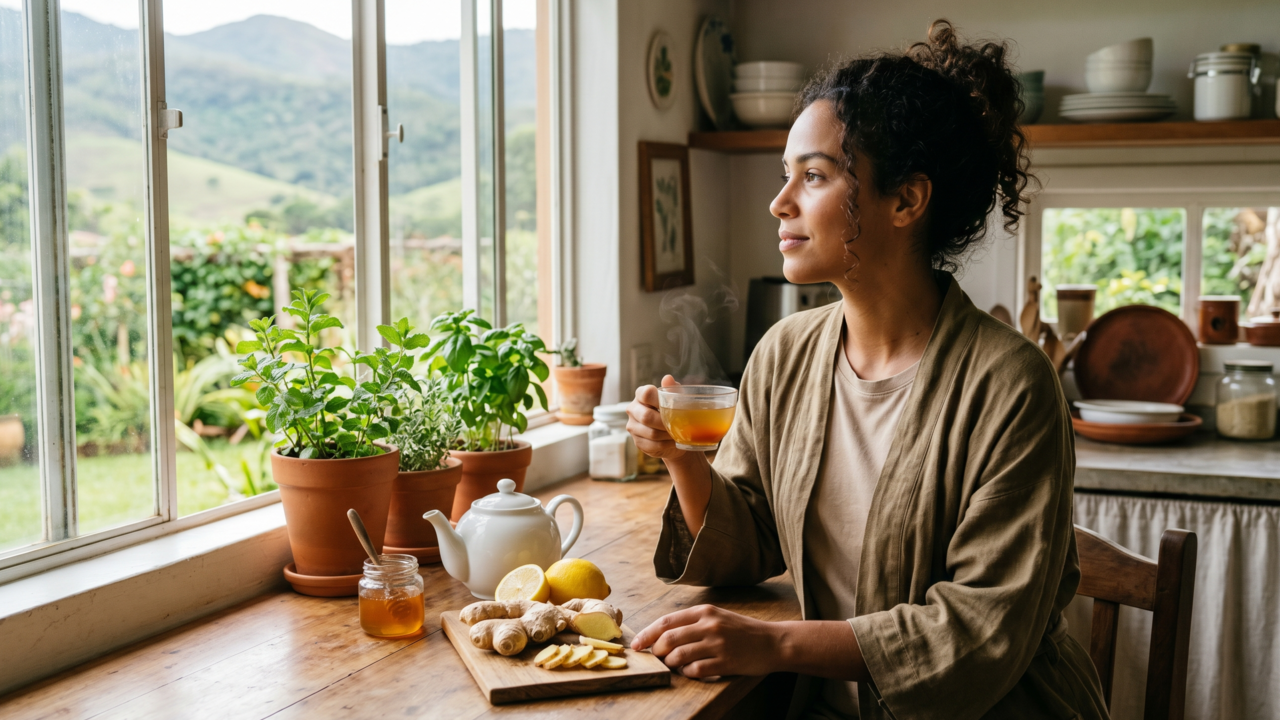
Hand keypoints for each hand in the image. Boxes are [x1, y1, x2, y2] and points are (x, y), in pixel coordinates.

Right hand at [626, 375, 685, 460]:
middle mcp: (633, 409)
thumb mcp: (675, 399)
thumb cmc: (673, 412)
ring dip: (667, 434)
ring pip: (651, 433)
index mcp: (641, 395)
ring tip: (677, 433)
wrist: (671, 434)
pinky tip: (672, 441)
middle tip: (677, 424)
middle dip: (665, 422)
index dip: (658, 400)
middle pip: (646, 416)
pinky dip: (666, 445)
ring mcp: (633, 426)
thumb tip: (668, 378)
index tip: (671, 405)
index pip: (645, 393)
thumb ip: (672, 389)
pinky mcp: (637, 442)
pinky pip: (652, 445)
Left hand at [631, 605, 780, 678]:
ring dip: (671, 663)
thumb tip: (662, 635)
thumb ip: (692, 623)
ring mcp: (717, 644)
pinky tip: (690, 671)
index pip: (666, 621)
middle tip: (655, 657)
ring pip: (679, 655)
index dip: (647, 634)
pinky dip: (687, 673)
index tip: (637, 644)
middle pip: (668, 639)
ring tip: (674, 665)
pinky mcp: (725, 662)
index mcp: (705, 612)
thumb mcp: (717, 617)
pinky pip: (695, 670)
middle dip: (656, 650)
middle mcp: (709, 625)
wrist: (773, 642)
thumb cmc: (741, 631)